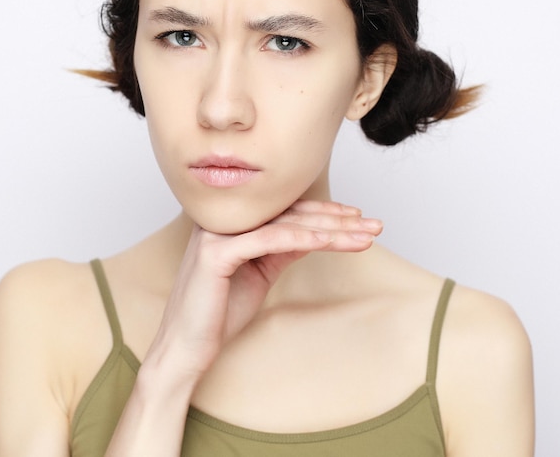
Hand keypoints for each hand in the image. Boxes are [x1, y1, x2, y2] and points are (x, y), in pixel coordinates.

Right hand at [145, 200, 382, 380]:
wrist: (186, 348)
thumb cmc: (220, 312)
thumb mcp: (261, 273)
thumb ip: (282, 249)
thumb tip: (316, 233)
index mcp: (235, 223)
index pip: (288, 210)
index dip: (325, 212)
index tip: (357, 217)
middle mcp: (226, 221)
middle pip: (292, 214)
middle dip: (337, 219)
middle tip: (373, 225)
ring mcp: (218, 233)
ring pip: (286, 224)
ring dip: (330, 229)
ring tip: (364, 235)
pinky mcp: (215, 252)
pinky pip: (268, 240)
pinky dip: (302, 239)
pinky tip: (330, 241)